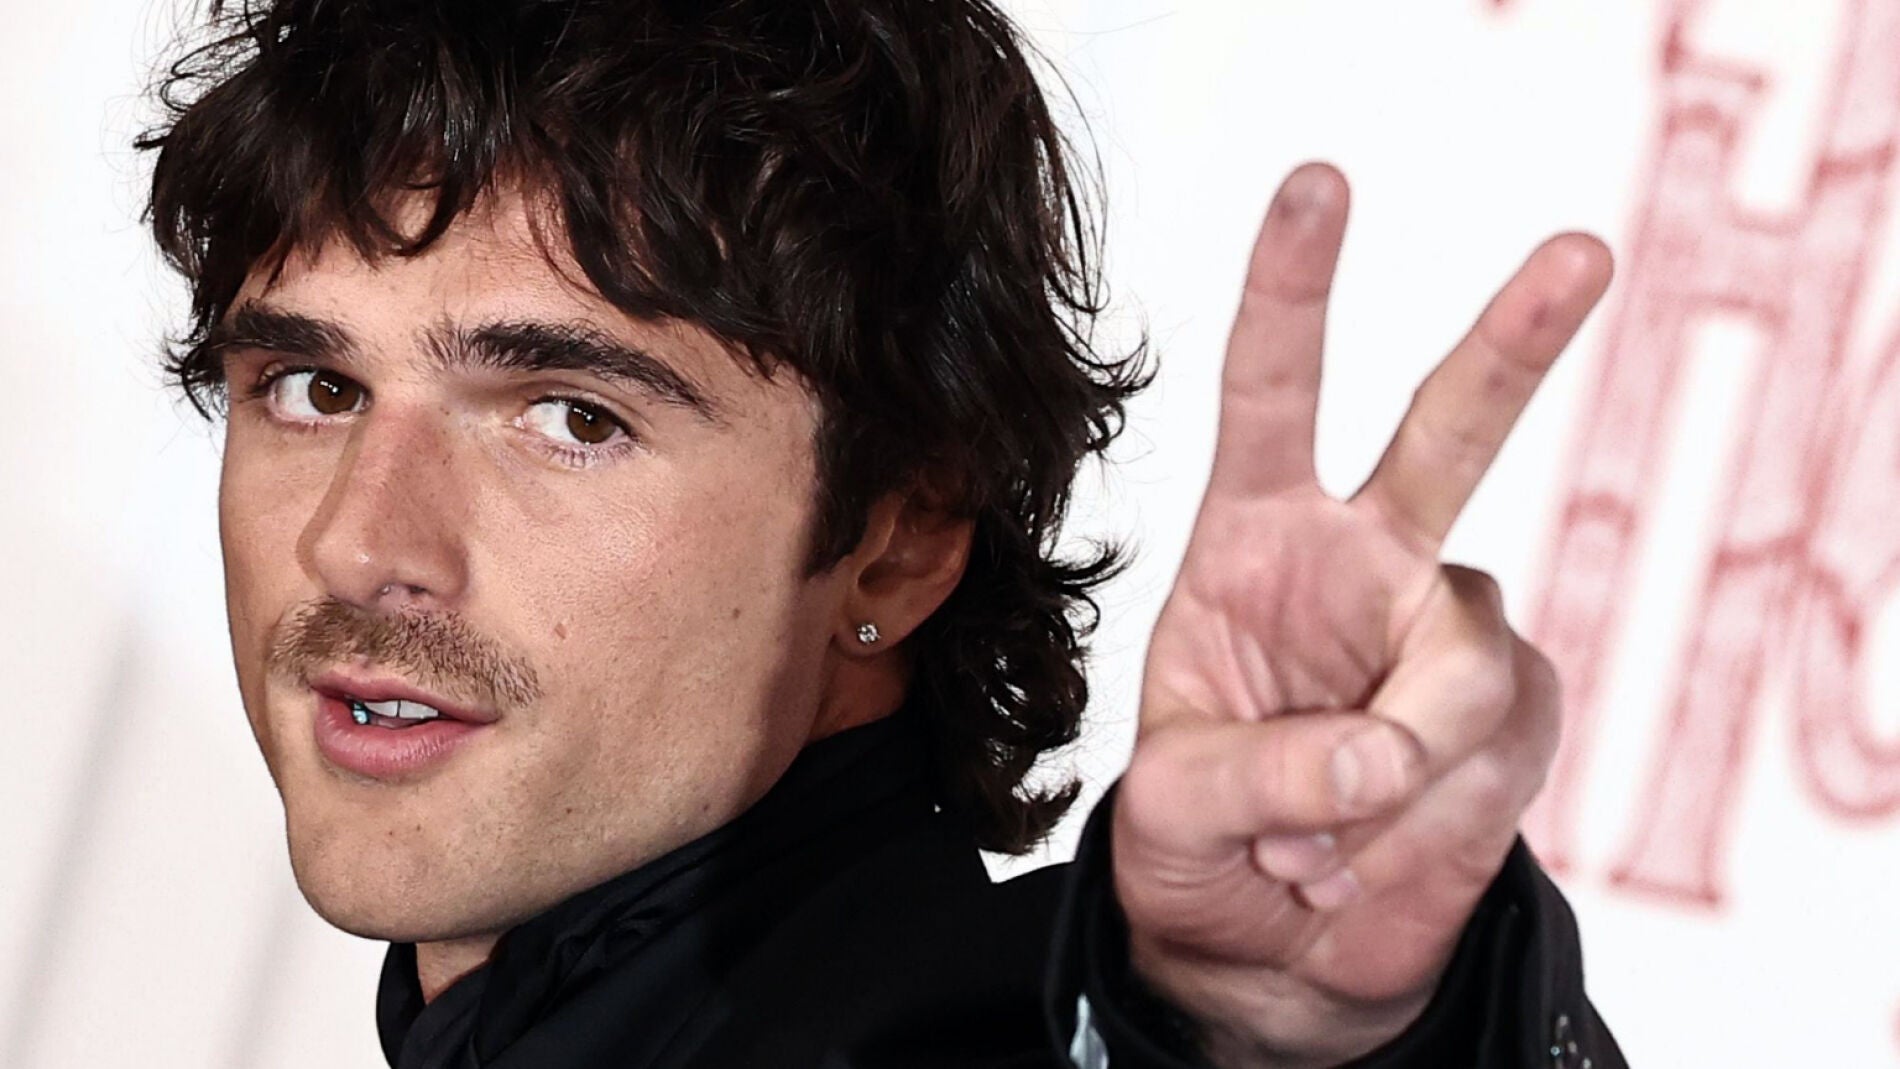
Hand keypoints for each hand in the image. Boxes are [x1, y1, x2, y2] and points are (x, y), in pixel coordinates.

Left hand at [1113, 163, 1612, 1067]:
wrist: (1271, 960)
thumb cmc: (1200, 851)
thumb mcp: (1173, 812)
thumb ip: (1260, 773)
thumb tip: (1380, 752)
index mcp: (1254, 544)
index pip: (1272, 398)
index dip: (1293, 292)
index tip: (1323, 187)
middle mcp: (1364, 565)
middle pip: (1450, 432)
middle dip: (1513, 343)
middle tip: (1576, 255)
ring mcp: (1447, 637)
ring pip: (1467, 660)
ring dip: (1389, 773)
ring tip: (1317, 842)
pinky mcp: (1511, 719)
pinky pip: (1496, 752)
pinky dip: (1428, 826)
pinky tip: (1370, 855)